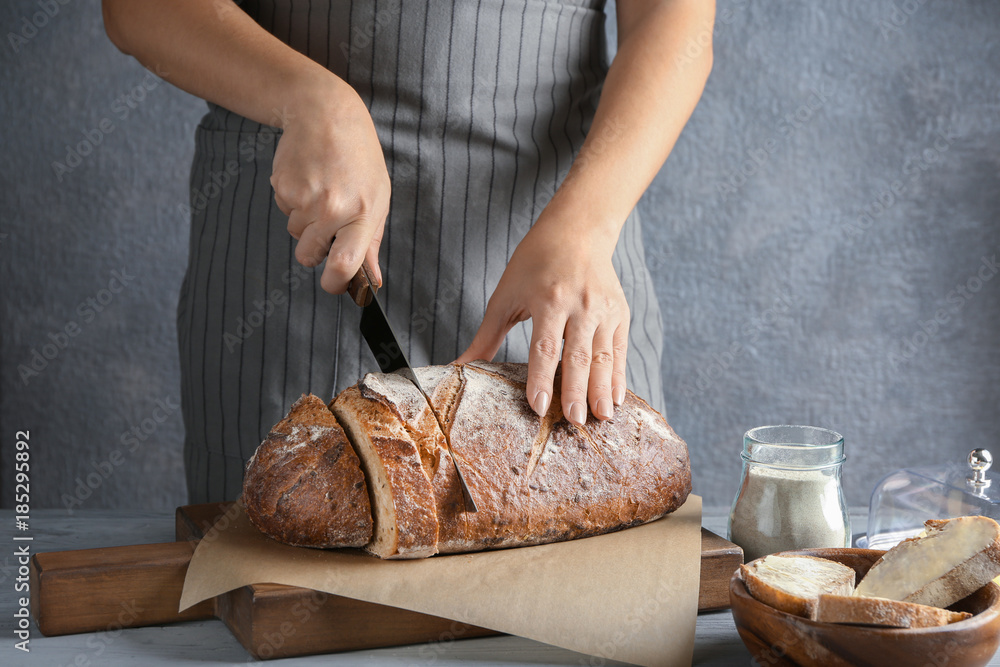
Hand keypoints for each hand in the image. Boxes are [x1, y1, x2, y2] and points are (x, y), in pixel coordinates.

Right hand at [270, 77, 389, 292]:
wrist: (325, 114)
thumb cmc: (358, 159)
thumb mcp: (377, 198)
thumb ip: (371, 243)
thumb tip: (372, 281)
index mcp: (362, 214)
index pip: (344, 264)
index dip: (335, 283)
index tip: (333, 283)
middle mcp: (332, 208)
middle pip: (309, 255)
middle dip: (315, 246)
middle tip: (329, 217)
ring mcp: (305, 197)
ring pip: (294, 234)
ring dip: (304, 220)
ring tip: (321, 189)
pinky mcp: (282, 186)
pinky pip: (284, 211)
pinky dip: (293, 201)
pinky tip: (307, 178)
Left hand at [456, 210, 628, 424]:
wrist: (577, 230)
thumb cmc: (534, 263)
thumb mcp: (505, 295)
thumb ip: (486, 336)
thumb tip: (458, 367)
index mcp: (548, 300)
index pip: (544, 348)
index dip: (541, 379)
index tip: (539, 407)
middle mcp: (580, 305)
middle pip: (577, 356)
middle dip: (576, 392)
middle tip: (575, 423)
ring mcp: (604, 310)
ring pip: (603, 357)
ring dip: (601, 390)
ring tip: (600, 419)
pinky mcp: (621, 314)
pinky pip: (619, 351)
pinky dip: (618, 377)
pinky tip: (615, 400)